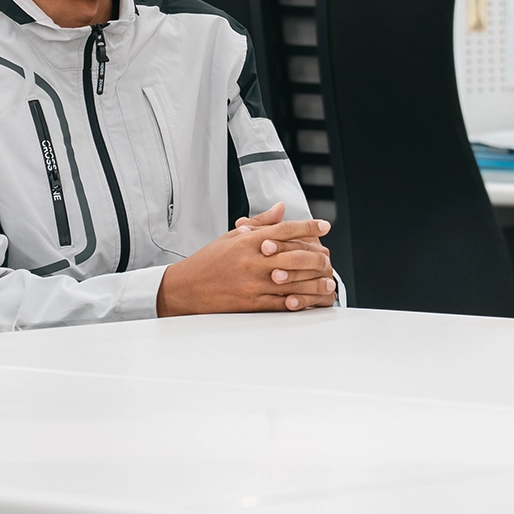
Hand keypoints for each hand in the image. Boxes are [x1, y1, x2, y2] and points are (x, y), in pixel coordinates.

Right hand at [158, 207, 336, 315]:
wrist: (185, 288)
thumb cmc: (208, 260)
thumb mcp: (232, 236)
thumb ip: (260, 223)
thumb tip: (281, 209)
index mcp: (248, 241)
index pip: (284, 229)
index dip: (308, 226)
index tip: (325, 226)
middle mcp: (252, 260)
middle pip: (293, 255)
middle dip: (315, 256)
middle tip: (328, 257)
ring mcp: (253, 283)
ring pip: (292, 282)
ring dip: (314, 282)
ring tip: (328, 281)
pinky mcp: (251, 303)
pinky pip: (280, 302)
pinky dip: (298, 301)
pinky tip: (310, 300)